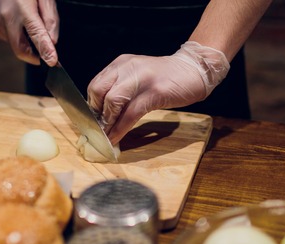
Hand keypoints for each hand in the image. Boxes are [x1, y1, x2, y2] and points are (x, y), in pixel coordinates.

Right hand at [0, 0, 58, 65]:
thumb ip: (50, 19)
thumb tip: (53, 41)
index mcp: (23, 8)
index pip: (36, 34)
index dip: (46, 51)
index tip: (53, 62)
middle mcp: (6, 17)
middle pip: (21, 50)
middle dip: (35, 56)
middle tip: (47, 53)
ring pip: (16, 45)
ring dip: (27, 43)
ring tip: (31, 24)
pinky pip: (9, 39)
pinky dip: (18, 37)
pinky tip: (20, 23)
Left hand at [87, 41, 229, 144]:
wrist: (193, 70)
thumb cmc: (165, 78)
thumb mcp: (138, 76)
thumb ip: (121, 88)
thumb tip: (104, 113)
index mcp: (121, 64)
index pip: (96, 84)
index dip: (92, 105)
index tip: (93, 121)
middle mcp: (127, 67)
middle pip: (99, 91)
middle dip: (97, 113)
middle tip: (99, 129)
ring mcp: (141, 79)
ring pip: (113, 102)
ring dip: (107, 124)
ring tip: (105, 137)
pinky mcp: (154, 92)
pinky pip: (131, 113)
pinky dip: (120, 129)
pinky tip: (116, 138)